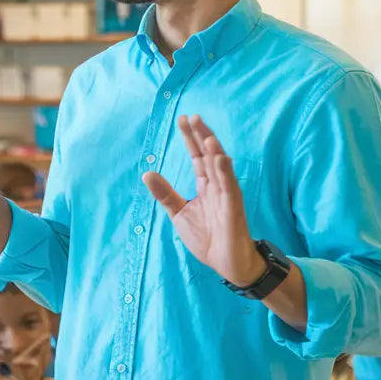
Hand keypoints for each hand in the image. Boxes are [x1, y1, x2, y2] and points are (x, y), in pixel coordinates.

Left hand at [143, 115, 264, 286]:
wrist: (226, 262)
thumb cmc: (207, 238)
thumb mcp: (179, 213)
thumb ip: (165, 194)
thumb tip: (147, 173)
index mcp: (205, 185)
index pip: (198, 156)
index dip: (190, 138)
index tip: (183, 119)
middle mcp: (217, 185)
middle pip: (209, 155)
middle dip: (201, 136)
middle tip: (192, 116)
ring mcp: (227, 195)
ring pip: (220, 167)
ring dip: (214, 150)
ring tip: (204, 132)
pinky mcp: (233, 207)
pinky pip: (230, 187)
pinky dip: (225, 172)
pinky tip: (220, 157)